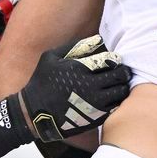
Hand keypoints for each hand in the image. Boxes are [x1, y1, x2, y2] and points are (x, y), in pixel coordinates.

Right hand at [14, 35, 130, 141]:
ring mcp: (95, 104)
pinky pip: (116, 107)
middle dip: (122, 72)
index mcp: (82, 69)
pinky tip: (108, 98)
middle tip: (119, 72)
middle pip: (121, 76)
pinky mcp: (96, 117)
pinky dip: (116, 101)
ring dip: (121, 86)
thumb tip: (98, 39)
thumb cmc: (42, 81)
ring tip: (114, 85)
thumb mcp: (51, 57)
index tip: (112, 61)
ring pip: (122, 92)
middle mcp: (91, 87)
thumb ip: (75, 46)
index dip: (116, 60)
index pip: (112, 61)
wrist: (34, 113)